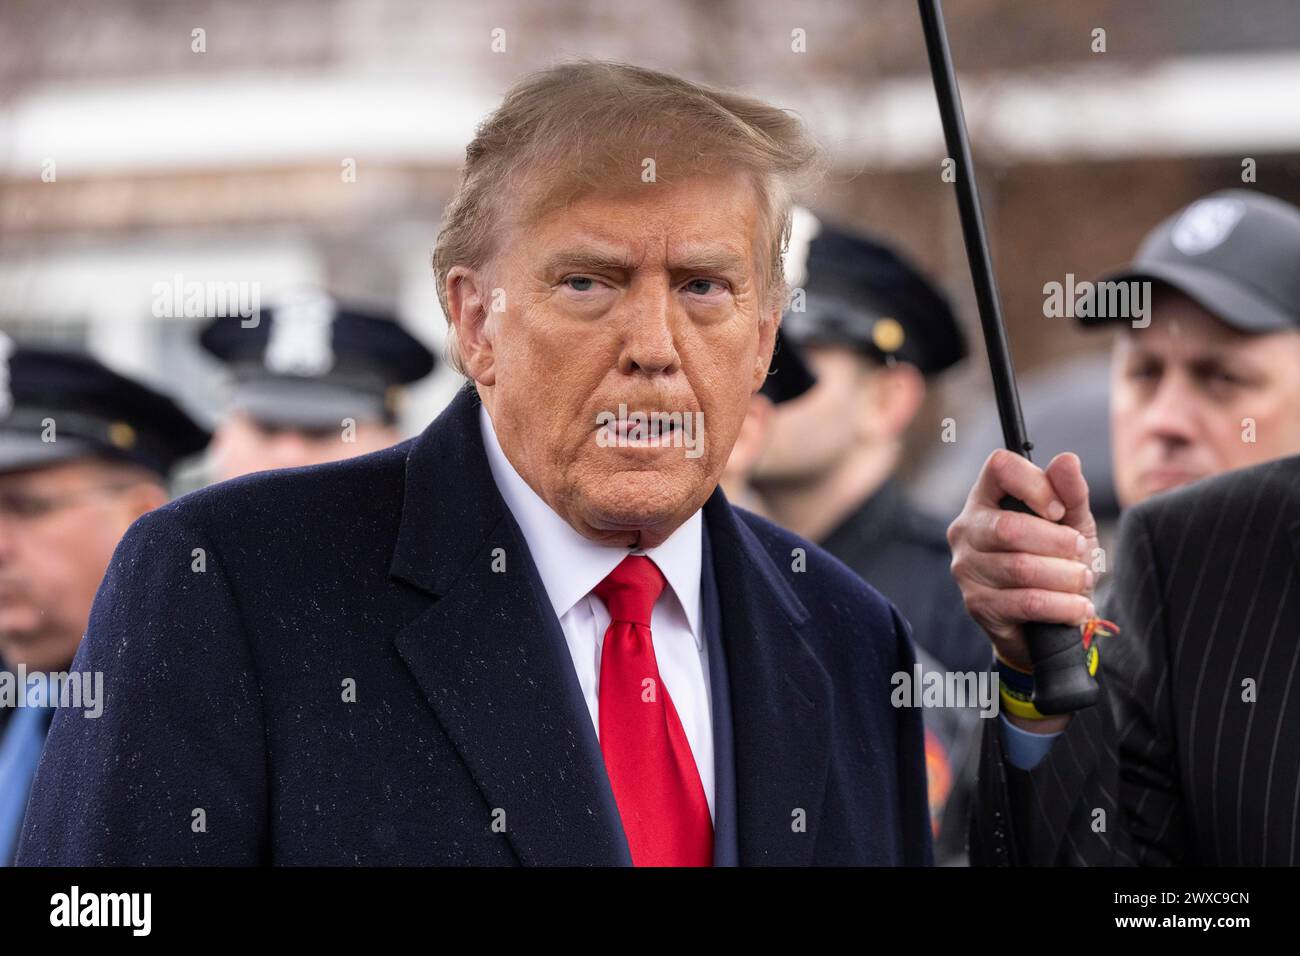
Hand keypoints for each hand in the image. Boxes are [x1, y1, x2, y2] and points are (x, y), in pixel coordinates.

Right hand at [948, 449, 1097, 674]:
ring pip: (1021, 568)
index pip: (999, 468)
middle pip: (1010, 527)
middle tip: (1081, 554)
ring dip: (1066, 577)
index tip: (1058, 510)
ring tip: (1083, 581)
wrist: (1046, 623)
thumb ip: (1071, 493)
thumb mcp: (1071, 524)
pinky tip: (1078, 608)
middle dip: (1058, 543)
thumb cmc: (1055, 562)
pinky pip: (1026, 602)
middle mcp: (966, 529)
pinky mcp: (976, 604)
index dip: (1035, 484)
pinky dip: (1062, 606)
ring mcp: (966, 568)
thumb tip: (1067, 459)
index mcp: (986, 499)